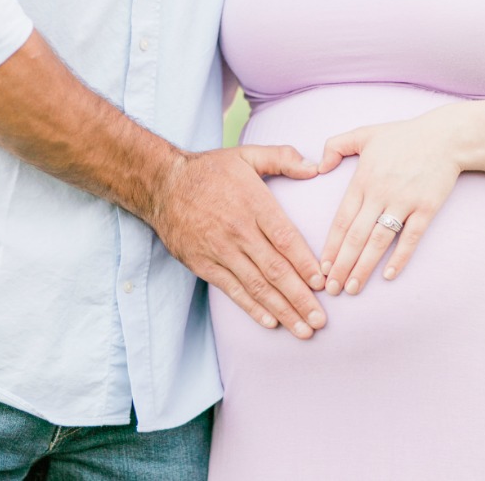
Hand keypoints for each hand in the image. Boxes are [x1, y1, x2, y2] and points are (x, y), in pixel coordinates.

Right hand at [151, 146, 327, 338]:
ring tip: (304, 330)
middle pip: (275, 270)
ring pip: (256, 286)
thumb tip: (316, 166)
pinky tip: (271, 323)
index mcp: (253, 204)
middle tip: (321, 320)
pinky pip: (232, 290)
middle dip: (300, 298)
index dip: (305, 263)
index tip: (322, 282)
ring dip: (282, 310)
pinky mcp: (203, 264)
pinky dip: (252, 308)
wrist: (162, 184)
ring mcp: (219, 250)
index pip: (285, 239)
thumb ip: (283, 157)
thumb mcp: (246, 154)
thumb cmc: (210, 170)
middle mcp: (238, 230)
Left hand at [316, 109, 463, 295]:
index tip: (321, 267)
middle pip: (356, 236)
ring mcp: (404, 201)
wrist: (447, 136)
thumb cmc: (404, 136)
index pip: (342, 219)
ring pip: (379, 240)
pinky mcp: (427, 207)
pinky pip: (411, 237)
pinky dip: (400, 256)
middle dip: (342, 265)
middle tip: (331, 289)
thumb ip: (336, 145)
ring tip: (352, 288)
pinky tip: (388, 275)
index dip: (330, 245)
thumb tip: (318, 166)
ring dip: (364, 267)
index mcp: (363, 179)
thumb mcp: (365, 133)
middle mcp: (380, 192)